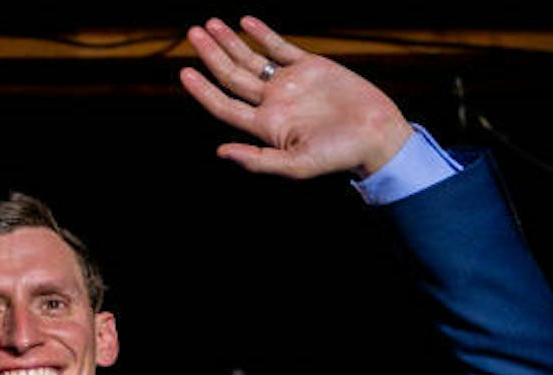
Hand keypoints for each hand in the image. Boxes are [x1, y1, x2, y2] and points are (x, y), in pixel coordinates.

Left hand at [180, 16, 412, 179]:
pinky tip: (244, 22)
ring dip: (230, 42)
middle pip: (231, 75)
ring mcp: (290, 83)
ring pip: (251, 58)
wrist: (377, 135)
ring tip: (209, 25)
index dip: (202, 89)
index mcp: (264, 125)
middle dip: (211, 55)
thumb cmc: (338, 156)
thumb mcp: (296, 165)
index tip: (184, 71)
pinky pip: (280, 47)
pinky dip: (262, 34)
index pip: (223, 104)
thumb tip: (220, 151)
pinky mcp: (311, 67)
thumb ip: (258, 160)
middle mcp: (272, 102)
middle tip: (193, 33)